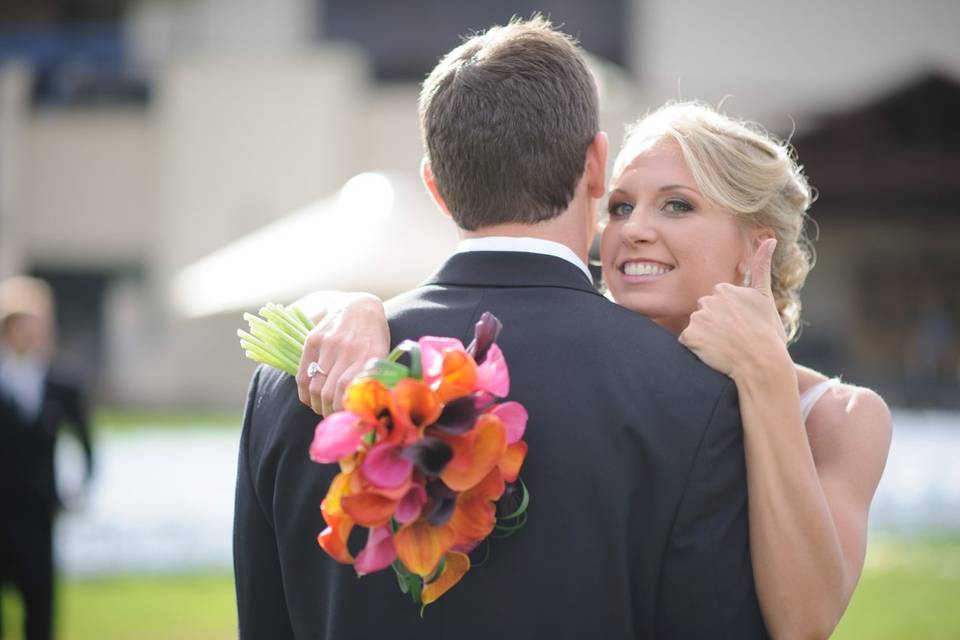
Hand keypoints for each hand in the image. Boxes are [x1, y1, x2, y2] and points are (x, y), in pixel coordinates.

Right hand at [295, 293, 389, 415]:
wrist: (360, 306)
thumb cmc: (374, 337)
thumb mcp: (382, 354)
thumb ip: (373, 378)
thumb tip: (367, 410)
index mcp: (369, 354)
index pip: (347, 390)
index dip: (342, 410)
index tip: (344, 419)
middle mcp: (347, 349)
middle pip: (329, 392)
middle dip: (329, 412)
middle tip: (332, 417)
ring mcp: (328, 343)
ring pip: (315, 386)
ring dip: (316, 405)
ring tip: (321, 409)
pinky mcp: (313, 339)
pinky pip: (303, 373)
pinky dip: (304, 392)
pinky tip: (309, 399)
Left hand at [679, 239, 788, 379]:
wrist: (763, 364)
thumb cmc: (768, 334)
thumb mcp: (766, 298)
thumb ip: (762, 267)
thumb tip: (769, 238)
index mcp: (725, 289)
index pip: (717, 302)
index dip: (728, 317)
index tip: (741, 326)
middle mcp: (708, 300)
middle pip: (703, 313)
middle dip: (714, 325)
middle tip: (733, 338)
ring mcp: (698, 318)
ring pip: (695, 327)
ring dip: (705, 337)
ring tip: (725, 348)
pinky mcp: (689, 336)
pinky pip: (687, 342)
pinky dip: (696, 350)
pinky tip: (713, 354)